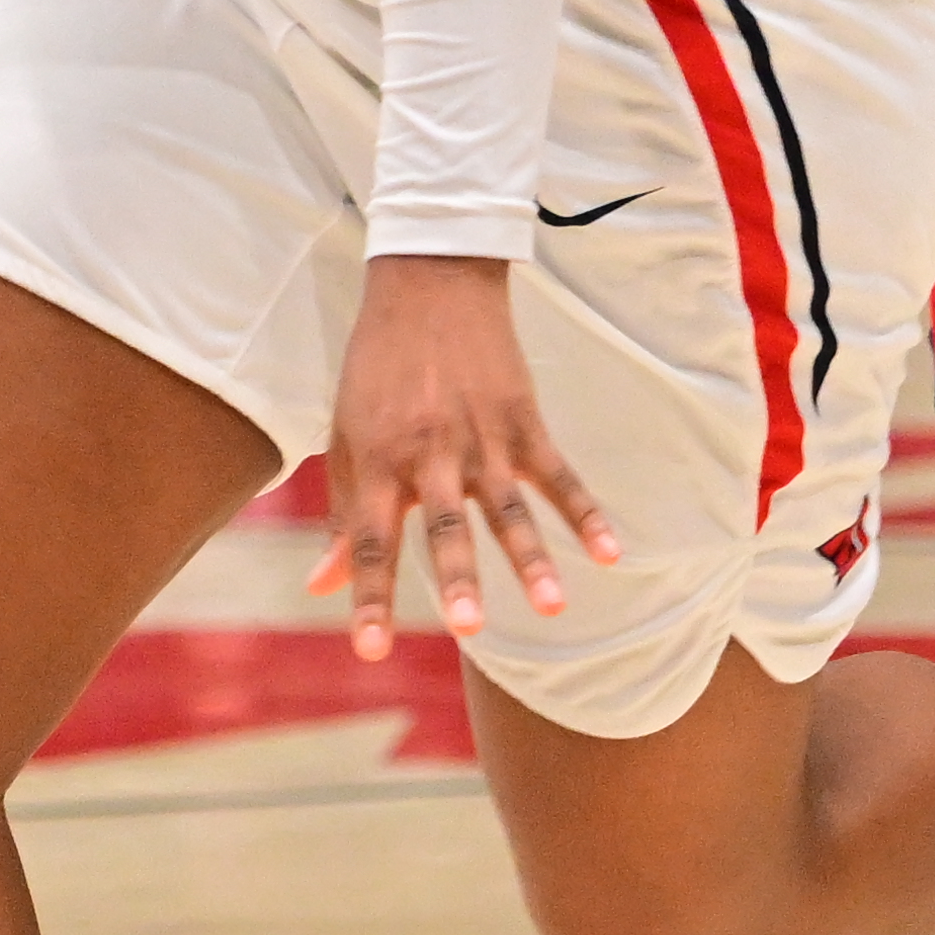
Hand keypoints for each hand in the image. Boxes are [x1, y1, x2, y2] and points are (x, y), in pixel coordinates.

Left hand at [308, 250, 604, 661]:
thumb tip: (322, 587)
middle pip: (446, 526)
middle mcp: (431, 454)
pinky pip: (560, 474)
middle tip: (468, 626)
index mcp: (379, 462)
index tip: (371, 651)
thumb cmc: (375, 370)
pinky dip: (586, 513)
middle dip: (459, 576)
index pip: (371, 543)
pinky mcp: (524, 421)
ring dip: (533, 558)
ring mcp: (483, 438)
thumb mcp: (346, 437)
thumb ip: (344, 517)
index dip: (369, 598)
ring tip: (553, 606)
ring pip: (510, 508)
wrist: (429, 283)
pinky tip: (612, 552)